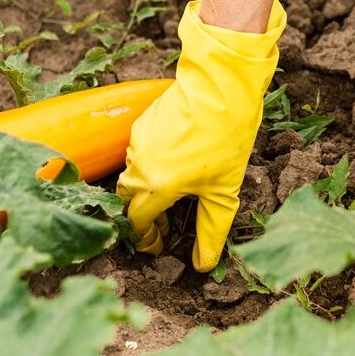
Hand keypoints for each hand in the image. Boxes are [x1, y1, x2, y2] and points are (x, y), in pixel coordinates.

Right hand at [117, 0, 285, 269]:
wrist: (222, 89)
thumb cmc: (227, 140)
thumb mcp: (224, 192)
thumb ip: (211, 231)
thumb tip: (204, 266)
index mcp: (157, 187)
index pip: (137, 222)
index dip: (146, 238)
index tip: (158, 244)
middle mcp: (139, 166)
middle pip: (127, 200)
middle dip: (142, 216)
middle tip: (164, 225)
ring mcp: (138, 143)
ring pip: (132, 176)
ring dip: (146, 190)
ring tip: (173, 194)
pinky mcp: (142, 124)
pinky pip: (138, 153)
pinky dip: (150, 166)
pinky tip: (175, 163)